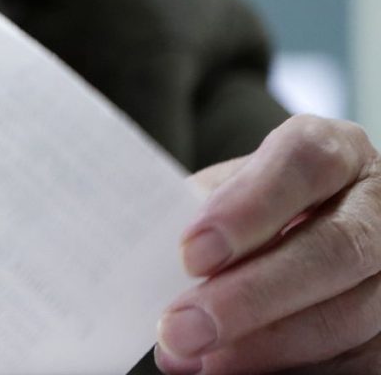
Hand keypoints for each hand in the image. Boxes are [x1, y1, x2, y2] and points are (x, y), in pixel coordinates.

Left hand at [155, 114, 380, 373]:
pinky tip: (237, 373)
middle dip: (250, 296)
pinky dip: (290, 370)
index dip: (249, 207)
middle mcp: (377, 204)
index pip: (304, 162)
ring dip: (266, 347)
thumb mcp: (223, 194)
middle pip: (333, 247)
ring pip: (348, 315)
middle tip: (182, 328)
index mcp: (335, 151)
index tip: (191, 252)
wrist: (287, 233)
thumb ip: (194, 216)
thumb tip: (146, 263)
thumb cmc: (245, 210)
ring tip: (199, 362)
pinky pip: (356, 361)